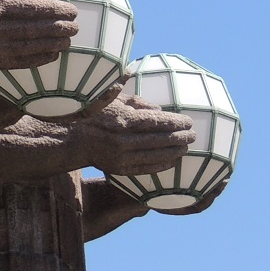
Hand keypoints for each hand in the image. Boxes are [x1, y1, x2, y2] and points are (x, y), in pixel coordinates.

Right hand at [0, 0, 75, 68]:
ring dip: (55, 43)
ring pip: (33, 46)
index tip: (72, 10)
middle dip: (60, 27)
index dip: (56, 10)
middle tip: (76, 26)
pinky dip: (42, 58)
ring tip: (68, 39)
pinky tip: (53, 53)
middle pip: (37, 29)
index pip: (35, 9)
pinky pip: (24, 62)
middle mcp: (0, 28)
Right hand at [77, 88, 194, 175]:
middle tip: (193, 134)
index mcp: (123, 121)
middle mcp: (123, 141)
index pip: (156, 122)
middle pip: (159, 140)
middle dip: (179, 137)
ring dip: (174, 152)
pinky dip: (162, 165)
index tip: (188, 121)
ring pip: (155, 155)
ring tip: (186, 147)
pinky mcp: (121, 169)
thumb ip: (137, 101)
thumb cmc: (96, 115)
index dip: (175, 122)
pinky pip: (146, 168)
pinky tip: (173, 161)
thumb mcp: (113, 101)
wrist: (76, 140)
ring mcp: (122, 157)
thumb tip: (160, 109)